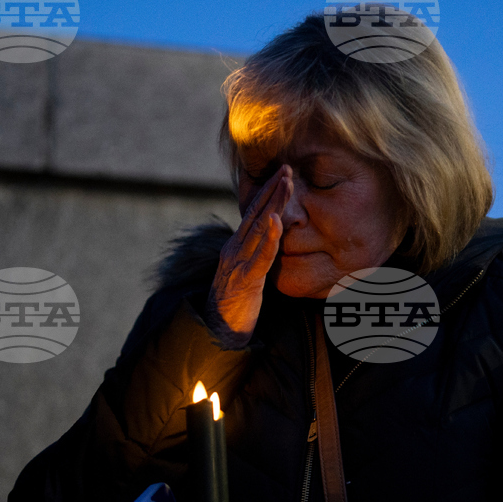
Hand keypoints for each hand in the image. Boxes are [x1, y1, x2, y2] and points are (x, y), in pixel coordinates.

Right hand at [206, 165, 292, 347]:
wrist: (215, 333)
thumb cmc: (235, 306)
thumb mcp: (247, 274)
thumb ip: (257, 257)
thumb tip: (270, 241)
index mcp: (236, 247)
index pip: (254, 214)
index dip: (268, 192)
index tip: (283, 173)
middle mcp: (234, 249)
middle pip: (256, 214)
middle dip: (272, 189)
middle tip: (287, 168)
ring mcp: (237, 263)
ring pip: (258, 228)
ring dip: (273, 204)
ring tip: (285, 184)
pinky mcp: (244, 281)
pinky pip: (259, 257)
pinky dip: (269, 238)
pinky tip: (277, 221)